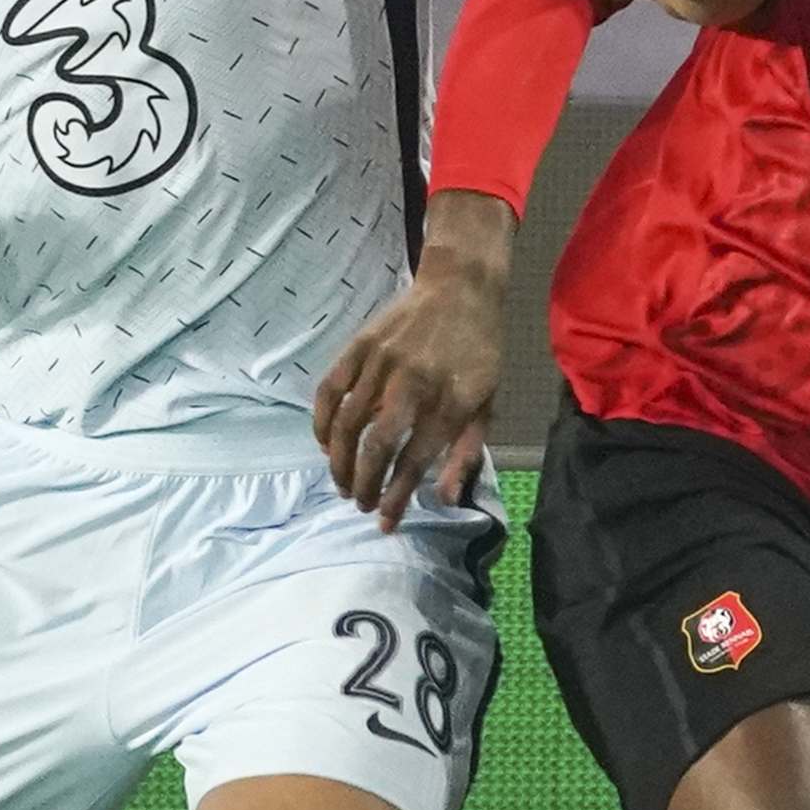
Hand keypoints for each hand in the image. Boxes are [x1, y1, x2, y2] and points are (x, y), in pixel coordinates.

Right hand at [313, 199, 510, 530]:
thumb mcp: (488, 402)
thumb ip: (466, 452)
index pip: (416, 461)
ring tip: (342, 484)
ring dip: (339, 462)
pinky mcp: (358, 348)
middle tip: (360, 503)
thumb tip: (448, 499)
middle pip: (377, 447)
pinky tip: (326, 446)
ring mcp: (381, 364)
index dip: (397, 497)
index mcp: (451, 401)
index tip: (384, 522)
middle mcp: (413, 384)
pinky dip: (322, 423)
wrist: (460, 288)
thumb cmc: (478, 352)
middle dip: (363, 485)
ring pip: (347, 424)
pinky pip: (329, 392)